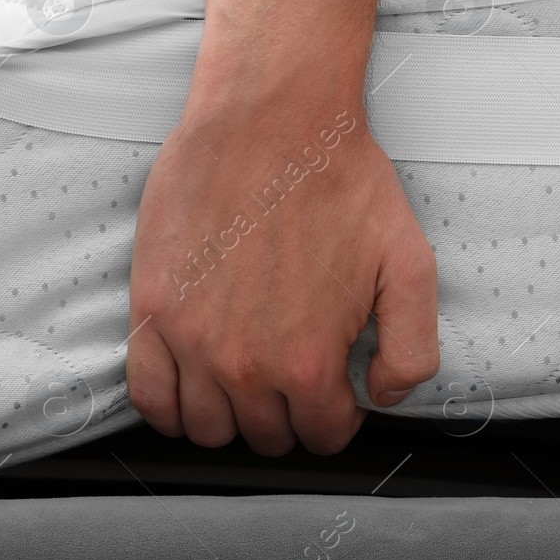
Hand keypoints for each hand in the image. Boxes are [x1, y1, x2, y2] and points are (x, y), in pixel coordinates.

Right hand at [126, 79, 438, 455]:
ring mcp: (191, 341)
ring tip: (250, 382)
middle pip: (265, 436)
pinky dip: (172, 408)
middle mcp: (245, 364)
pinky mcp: (152, 311)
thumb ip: (412, 349)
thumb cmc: (341, 182)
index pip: (322, 436)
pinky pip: (148, 397)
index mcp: (308, 361)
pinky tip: (195, 386)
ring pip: (207, 429)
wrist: (272, 122)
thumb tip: (383, 397)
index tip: (336, 392)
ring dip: (232, 417)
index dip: (337, 418)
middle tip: (297, 377)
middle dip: (288, 416)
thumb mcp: (412, 266)